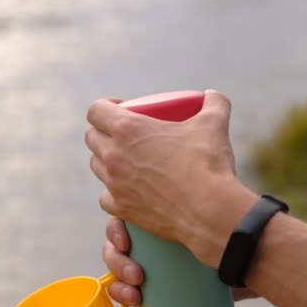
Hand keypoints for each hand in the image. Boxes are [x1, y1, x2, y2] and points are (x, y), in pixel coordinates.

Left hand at [86, 89, 256, 267]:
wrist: (209, 211)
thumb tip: (213, 96)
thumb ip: (215, 103)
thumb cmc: (208, 164)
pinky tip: (126, 189)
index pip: (96, 111)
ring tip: (125, 159)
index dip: (104, 106)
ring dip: (106, 159)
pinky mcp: (122, 209)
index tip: (119, 108)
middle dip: (102, 132)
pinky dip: (113, 191)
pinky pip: (105, 197)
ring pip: (96, 166)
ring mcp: (114, 184)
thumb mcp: (214, 124)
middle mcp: (113, 155)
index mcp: (127, 128)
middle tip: (123, 133)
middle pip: (91, 138)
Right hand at [104, 217, 257, 306]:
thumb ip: (203, 214)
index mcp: (153, 224)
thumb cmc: (230, 237)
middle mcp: (149, 248)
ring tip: (136, 300)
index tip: (125, 243)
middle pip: (116, 253)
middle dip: (118, 265)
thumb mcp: (210, 221)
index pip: (122, 223)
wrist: (248, 263)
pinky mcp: (159, 299)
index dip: (115, 233)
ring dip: (119, 291)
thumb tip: (204, 203)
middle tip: (138, 277)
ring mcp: (152, 274)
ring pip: (119, 280)